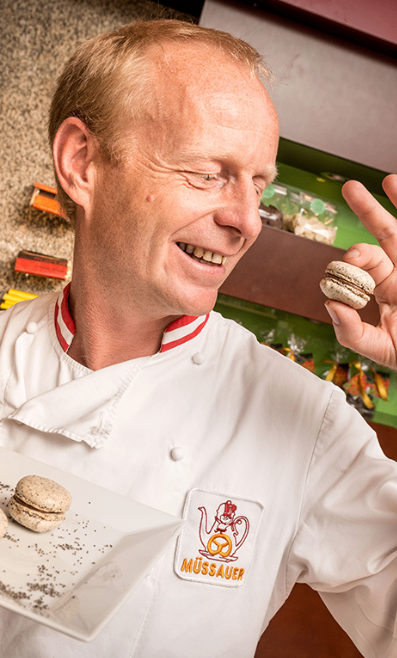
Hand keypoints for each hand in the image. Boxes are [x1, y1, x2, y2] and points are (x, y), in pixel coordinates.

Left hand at [324, 173, 396, 369]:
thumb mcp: (384, 350)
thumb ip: (353, 334)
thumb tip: (330, 306)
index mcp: (388, 292)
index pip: (364, 269)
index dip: (350, 263)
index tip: (342, 268)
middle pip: (385, 237)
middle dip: (367, 212)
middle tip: (350, 189)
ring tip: (388, 179)